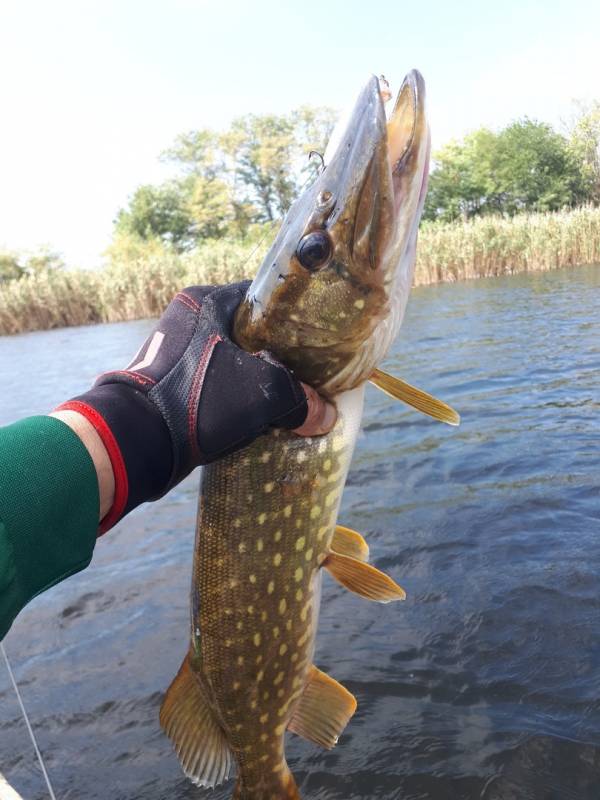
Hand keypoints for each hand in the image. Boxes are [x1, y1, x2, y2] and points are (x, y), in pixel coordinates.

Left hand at [54, 282, 335, 531]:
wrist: (137, 442)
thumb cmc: (200, 399)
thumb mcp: (262, 393)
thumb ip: (301, 398)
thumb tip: (327, 415)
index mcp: (206, 301)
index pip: (262, 298)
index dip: (294, 317)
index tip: (316, 338)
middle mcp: (189, 318)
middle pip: (249, 332)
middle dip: (278, 354)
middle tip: (307, 371)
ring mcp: (176, 351)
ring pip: (233, 360)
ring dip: (257, 379)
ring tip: (288, 395)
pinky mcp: (171, 382)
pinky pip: (216, 383)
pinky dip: (236, 397)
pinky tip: (257, 414)